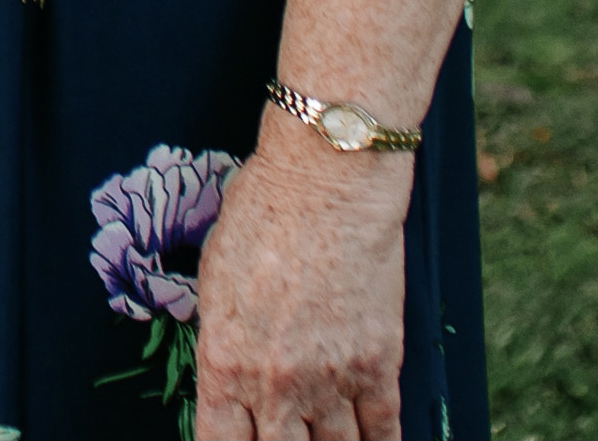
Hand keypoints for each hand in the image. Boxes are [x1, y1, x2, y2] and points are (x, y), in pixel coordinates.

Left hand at [194, 139, 410, 440]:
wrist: (327, 182)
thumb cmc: (263, 215)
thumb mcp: (215, 282)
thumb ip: (223, 341)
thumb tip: (228, 379)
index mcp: (224, 363)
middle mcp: (276, 384)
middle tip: (284, 437)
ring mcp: (331, 380)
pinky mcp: (378, 365)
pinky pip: (383, 431)